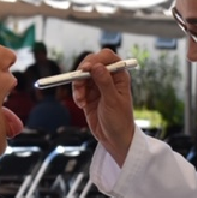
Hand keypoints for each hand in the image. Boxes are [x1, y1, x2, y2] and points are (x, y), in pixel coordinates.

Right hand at [72, 49, 134, 164]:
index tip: (87, 67)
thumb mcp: (113, 101)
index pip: (108, 58)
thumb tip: (97, 66)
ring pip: (82, 76)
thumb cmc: (120, 121)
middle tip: (78, 80)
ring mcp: (97, 87)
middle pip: (92, 64)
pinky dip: (76, 94)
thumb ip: (105, 83)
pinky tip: (81, 105)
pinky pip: (78, 89)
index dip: (97, 58)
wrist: (114, 140)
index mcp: (119, 76)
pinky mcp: (89, 96)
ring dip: (78, 85)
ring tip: (80, 100)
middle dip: (83, 72)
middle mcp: (108, 78)